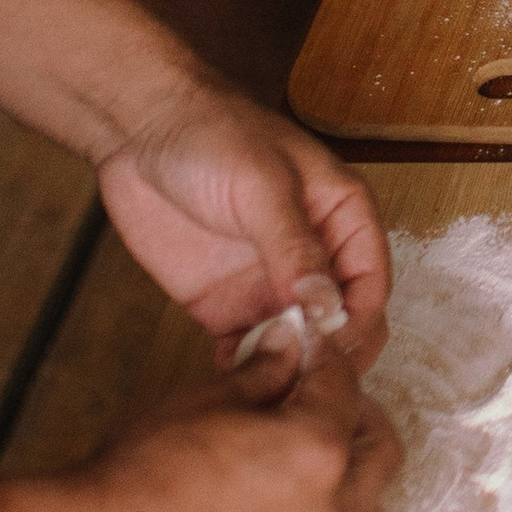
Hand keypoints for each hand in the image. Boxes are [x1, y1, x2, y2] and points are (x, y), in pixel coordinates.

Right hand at [49, 352, 400, 511]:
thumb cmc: (139, 474)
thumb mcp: (202, 400)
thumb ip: (262, 374)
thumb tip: (289, 350)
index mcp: (317, 452)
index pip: (346, 388)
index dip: (326, 360)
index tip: (312, 352)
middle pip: (380, 451)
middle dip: (357, 416)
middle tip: (320, 399)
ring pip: (365, 510)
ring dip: (351, 478)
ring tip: (308, 457)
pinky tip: (280, 505)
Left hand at [97, 81, 389, 363]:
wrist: (141, 129)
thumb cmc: (214, 133)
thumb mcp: (263, 187)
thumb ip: (295, 247)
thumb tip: (327, 306)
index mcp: (343, 218)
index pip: (370, 285)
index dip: (357, 320)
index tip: (329, 346)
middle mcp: (314, 257)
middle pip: (342, 322)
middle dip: (328, 353)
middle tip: (297, 373)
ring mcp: (270, 283)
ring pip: (298, 343)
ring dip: (286, 367)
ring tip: (263, 382)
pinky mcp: (227, 303)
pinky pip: (248, 349)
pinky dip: (246, 369)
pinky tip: (230, 377)